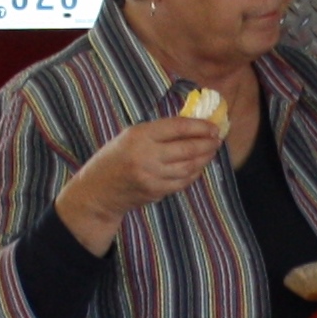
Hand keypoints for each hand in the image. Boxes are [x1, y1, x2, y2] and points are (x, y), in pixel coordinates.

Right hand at [53, 115, 225, 248]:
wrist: (98, 190)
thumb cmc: (115, 157)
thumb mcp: (130, 136)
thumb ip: (158, 131)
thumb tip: (192, 126)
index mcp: (139, 135)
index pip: (178, 127)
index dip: (200, 126)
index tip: (213, 126)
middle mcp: (146, 156)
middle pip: (188, 148)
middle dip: (207, 143)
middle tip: (218, 139)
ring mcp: (152, 176)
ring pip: (189, 166)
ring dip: (204, 158)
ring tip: (212, 150)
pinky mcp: (156, 191)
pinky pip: (183, 181)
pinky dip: (194, 173)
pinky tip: (199, 166)